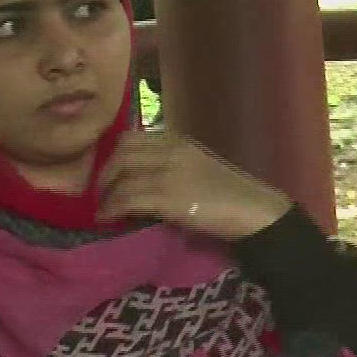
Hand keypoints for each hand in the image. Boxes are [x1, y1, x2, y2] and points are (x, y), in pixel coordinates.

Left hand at [96, 130, 290, 239]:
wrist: (254, 212)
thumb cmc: (231, 195)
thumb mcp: (199, 168)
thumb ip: (172, 166)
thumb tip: (141, 180)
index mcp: (178, 140)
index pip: (132, 137)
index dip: (114, 156)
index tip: (110, 174)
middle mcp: (171, 150)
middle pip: (121, 153)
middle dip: (105, 174)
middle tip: (102, 193)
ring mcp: (168, 172)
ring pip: (120, 176)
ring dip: (105, 195)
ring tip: (103, 210)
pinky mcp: (167, 197)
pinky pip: (127, 198)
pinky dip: (112, 209)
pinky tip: (109, 219)